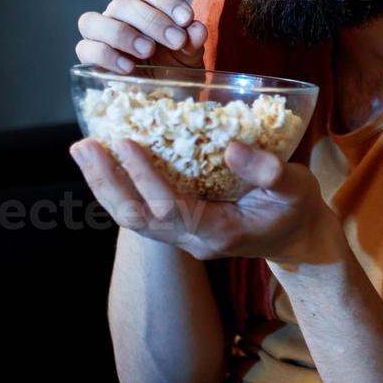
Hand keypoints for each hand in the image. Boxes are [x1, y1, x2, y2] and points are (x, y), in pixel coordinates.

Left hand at [70, 137, 341, 265]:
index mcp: (218, 232)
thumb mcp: (296, 187)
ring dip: (105, 184)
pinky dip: (121, 187)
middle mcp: (193, 241)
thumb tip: (231, 146)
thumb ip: (268, 170)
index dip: (144, 176)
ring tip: (84, 150)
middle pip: (137, 218)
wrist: (299, 240)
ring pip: (133, 218)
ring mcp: (184, 237)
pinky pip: (142, 211)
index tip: (125, 141)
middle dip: (107, 182)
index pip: (169, 208)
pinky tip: (108, 162)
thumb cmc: (298, 210)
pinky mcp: (181, 227)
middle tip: (83, 146)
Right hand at [76, 0, 206, 72]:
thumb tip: (197, 30)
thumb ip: (194, 41)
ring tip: (148, 51)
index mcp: (144, 2)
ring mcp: (100, 33)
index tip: (187, 19)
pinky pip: (86, 48)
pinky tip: (129, 68)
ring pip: (93, 21)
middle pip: (123, 4)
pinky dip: (106, 56)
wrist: (164, 93)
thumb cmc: (174, 65)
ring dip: (123, 35)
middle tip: (176, 41)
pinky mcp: (89, 56)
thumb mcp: (190, 54)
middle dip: (153, 22)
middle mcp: (118, 13)